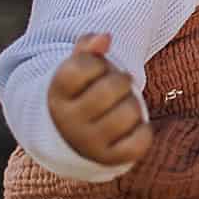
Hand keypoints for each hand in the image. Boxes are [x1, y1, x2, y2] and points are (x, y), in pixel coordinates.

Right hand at [47, 32, 153, 166]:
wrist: (71, 139)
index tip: (94, 71)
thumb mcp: (77, 68)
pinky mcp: (110, 160)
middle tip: (114, 88)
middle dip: (121, 81)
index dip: (97, 62)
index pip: (82, 66)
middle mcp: (68, 122)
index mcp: (57, 95)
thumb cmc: (81, 93)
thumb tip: (105, 37)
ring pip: (129, 112)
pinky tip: (129, 128)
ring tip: (120, 108)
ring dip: (132, 105)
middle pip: (112, 87)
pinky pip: (141, 140)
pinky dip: (142, 130)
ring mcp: (89, 144)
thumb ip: (88, 47)